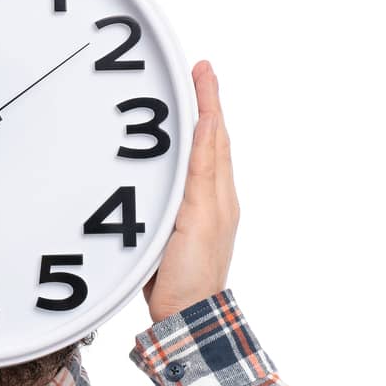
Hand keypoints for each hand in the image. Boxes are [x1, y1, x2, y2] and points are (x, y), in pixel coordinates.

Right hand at [144, 60, 239, 322]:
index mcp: (217, 194)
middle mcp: (213, 199)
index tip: (202, 69)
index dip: (208, 101)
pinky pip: (185, 181)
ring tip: (185, 103)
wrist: (184, 317)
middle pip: (210, 143)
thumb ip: (201, 174)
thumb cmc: (191, 276)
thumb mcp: (196, 219)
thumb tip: (207, 127)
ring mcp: (199, 213)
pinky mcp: (182, 227)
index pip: (213, 136)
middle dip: (204, 107)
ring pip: (199, 160)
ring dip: (193, 129)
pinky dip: (181, 158)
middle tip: (196, 74)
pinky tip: (168, 158)